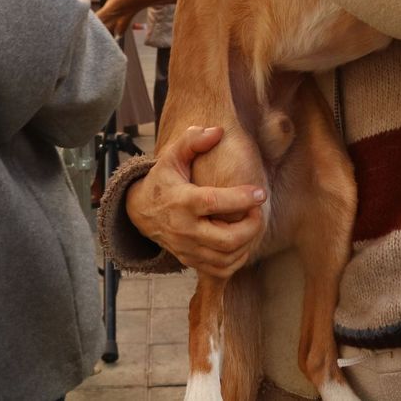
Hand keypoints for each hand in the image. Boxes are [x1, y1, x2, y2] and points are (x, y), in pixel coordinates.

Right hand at [125, 125, 265, 277]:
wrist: (140, 211)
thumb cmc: (163, 180)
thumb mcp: (172, 156)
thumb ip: (193, 141)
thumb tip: (218, 131)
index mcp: (182, 201)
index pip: (213, 203)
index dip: (240, 199)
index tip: (260, 192)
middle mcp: (185, 229)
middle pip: (226, 240)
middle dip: (251, 227)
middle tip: (258, 210)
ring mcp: (187, 248)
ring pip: (226, 258)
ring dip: (247, 243)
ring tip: (252, 223)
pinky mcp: (190, 260)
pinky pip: (220, 270)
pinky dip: (237, 259)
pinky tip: (243, 241)